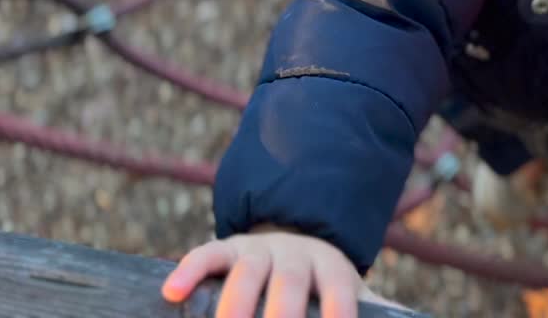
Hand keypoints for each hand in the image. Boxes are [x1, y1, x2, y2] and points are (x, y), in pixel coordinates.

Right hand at [161, 225, 400, 317]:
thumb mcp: (350, 291)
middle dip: (281, 315)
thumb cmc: (323, 284)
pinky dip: (189, 270)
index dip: (338, 311)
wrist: (294, 238)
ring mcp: (260, 250)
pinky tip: (170, 293)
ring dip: (233, 304)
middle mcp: (297, 256)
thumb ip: (377, 309)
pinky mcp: (228, 249)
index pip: (340, 291)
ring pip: (247, 273)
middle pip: (290, 285)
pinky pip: (207, 254)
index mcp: (333, 268)